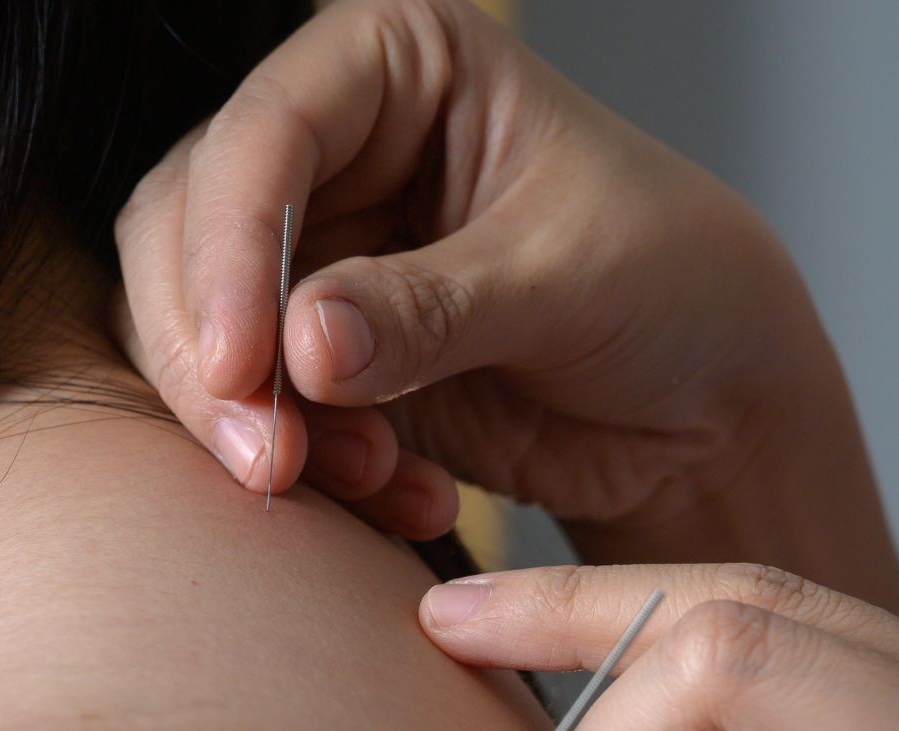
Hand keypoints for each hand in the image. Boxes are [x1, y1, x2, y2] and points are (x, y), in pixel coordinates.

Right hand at [111, 0, 870, 563]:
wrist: (710, 405)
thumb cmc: (675, 284)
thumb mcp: (566, 278)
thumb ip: (430, 309)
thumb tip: (301, 345)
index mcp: (398, 66)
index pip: (265, 132)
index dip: (231, 249)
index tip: (243, 366)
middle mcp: (337, 151)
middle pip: (188, 229)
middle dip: (213, 354)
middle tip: (267, 457)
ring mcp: (319, 258)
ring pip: (200, 330)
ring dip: (258, 423)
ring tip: (367, 478)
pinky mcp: (323, 361)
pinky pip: (260, 412)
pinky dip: (314, 468)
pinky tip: (408, 496)